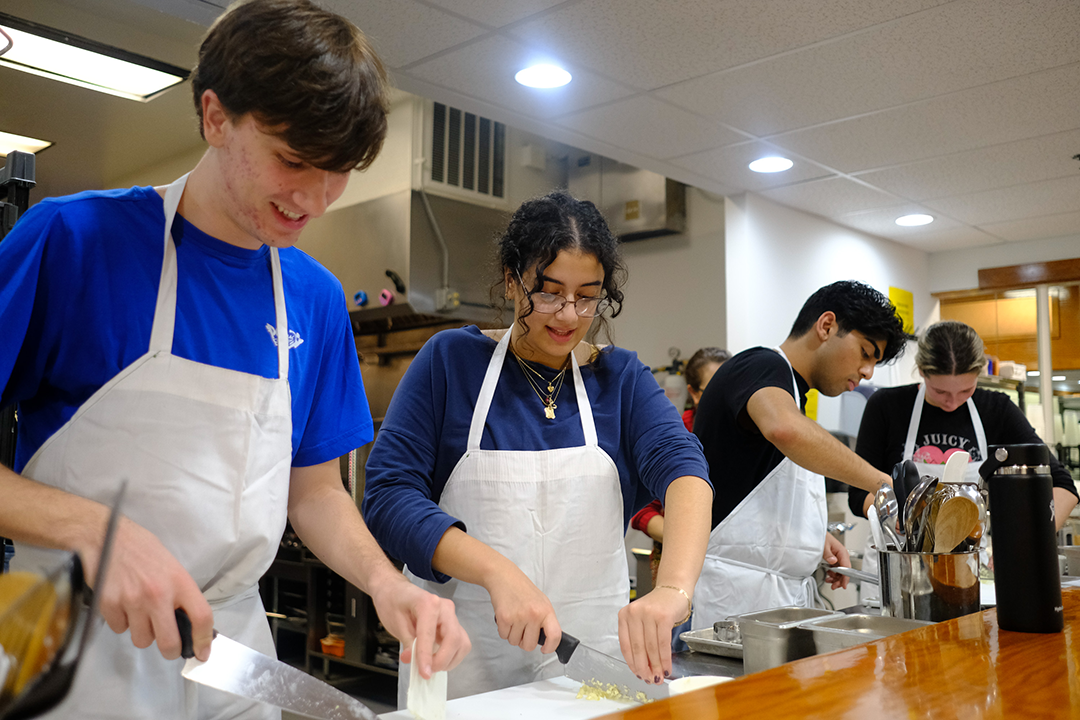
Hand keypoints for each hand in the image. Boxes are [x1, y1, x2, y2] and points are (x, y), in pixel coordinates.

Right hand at [84, 517, 212, 661]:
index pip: (201, 616)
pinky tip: (122, 604)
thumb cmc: (142, 549)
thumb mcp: (171, 566)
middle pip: (169, 642)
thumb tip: (189, 622)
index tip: (203, 652)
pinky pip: (120, 629)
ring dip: (143, 632)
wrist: (106, 536)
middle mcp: (158, 594)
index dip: (204, 640)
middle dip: (171, 650)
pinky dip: (122, 622)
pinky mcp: (109, 605)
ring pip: (142, 640)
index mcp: (180, 581)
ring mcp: (133, 601)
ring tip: (140, 612)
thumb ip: (180, 593)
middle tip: (169, 645)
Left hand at [368, 573, 469, 678]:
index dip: (427, 657)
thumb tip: (412, 660)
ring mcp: (451, 615)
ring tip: (432, 665)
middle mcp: (445, 608)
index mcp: (428, 603)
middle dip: (443, 660)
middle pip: (454, 639)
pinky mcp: (452, 623)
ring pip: (462, 643)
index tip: (424, 673)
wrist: (395, 590)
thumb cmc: (393, 602)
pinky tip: (437, 659)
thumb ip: (408, 643)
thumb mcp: (395, 623)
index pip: (430, 635)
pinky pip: (460, 643)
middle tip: (427, 671)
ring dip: (450, 659)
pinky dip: (452, 655)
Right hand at [486, 564, 560, 655]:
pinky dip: (503, 630)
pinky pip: (503, 636)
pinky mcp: (504, 618)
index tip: (545, 649)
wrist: (504, 577)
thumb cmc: (523, 590)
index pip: (554, 635)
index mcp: (546, 611)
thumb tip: (547, 640)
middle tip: (522, 630)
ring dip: (512, 635)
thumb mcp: (541, 602)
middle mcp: (534, 614)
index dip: (550, 647)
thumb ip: (545, 621)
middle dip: (524, 642)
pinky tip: (506, 618)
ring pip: (514, 642)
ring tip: (514, 620)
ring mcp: (518, 616)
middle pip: (530, 645)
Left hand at [617, 586, 685, 684]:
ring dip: (656, 666)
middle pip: (637, 648)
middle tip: (650, 679)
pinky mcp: (663, 617)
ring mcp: (648, 614)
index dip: (632, 663)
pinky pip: (663, 643)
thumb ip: (639, 640)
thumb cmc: (658, 607)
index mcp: (624, 615)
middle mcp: (634, 613)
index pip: (625, 645)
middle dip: (644, 668)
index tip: (638, 674)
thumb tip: (642, 668)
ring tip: (660, 676)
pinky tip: (667, 667)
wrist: (673, 590)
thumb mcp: (642, 621)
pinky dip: (665, 659)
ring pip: (651, 648)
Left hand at [822, 533, 850, 589]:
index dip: (845, 578)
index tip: (843, 585)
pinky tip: (829, 576)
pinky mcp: (834, 559)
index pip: (847, 568)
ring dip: (836, 578)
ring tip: (829, 581)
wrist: (817, 533)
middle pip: (845, 571)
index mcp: (842, 552)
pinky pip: (836, 569)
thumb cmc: (821, 536)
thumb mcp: (823, 545)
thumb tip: (833, 561)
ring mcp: (838, 557)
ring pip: (840, 571)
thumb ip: (828, 554)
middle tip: (834, 586)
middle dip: (840, 580)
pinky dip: (833, 574)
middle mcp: (841, 555)